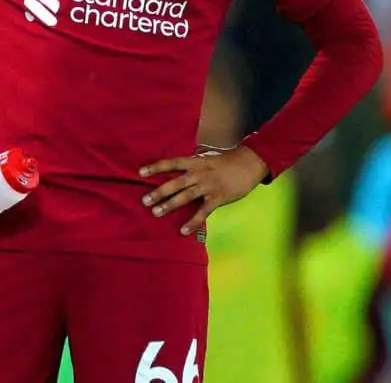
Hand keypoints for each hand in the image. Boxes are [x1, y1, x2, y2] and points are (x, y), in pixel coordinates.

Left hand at [139, 145, 270, 235]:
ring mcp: (208, 186)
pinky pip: (203, 212)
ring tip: (156, 213)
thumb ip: (193, 166)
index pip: (171, 163)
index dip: (156, 167)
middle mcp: (199, 174)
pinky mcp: (218, 198)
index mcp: (195, 162)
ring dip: (170, 205)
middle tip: (144, 200)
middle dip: (159, 192)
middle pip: (175, 183)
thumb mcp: (207, 159)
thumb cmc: (227, 162)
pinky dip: (193, 222)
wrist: (250, 163)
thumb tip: (177, 172)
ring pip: (186, 197)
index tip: (140, 172)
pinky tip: (183, 230)